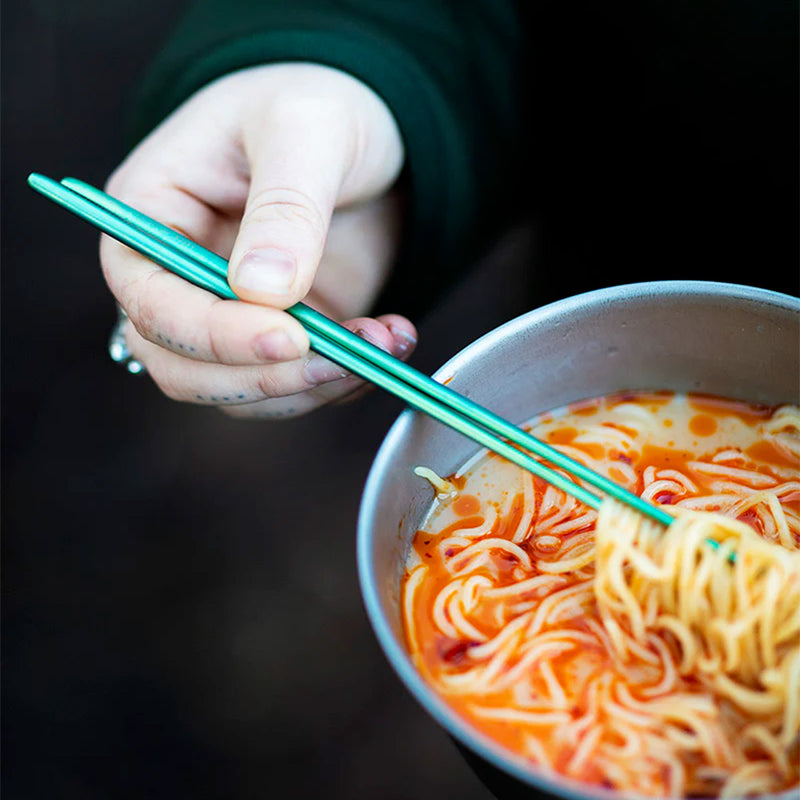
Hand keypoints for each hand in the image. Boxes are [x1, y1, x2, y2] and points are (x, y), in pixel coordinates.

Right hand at [101, 63, 415, 417]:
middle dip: (262, 378)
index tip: (288, 336)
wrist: (369, 135)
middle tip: (341, 361)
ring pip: (238, 392)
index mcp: (152, 214)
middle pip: (181, 367)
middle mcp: (176, 277)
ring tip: (384, 343)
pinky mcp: (279, 337)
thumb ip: (284, 208)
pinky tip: (388, 342)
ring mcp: (227, 314)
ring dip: (311, 386)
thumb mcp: (305, 132)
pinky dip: (342, 380)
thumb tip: (260, 291)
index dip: (211, 333)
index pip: (149, 301)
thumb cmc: (319, 107)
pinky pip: (292, 385)